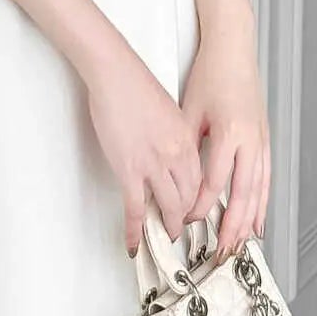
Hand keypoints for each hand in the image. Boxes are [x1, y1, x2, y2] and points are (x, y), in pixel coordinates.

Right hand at [84, 43, 203, 255]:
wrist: (116, 74)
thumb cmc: (135, 86)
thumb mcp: (168, 112)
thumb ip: (173, 137)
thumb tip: (169, 154)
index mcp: (187, 140)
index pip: (199, 180)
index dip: (196, 200)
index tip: (191, 210)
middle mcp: (177, 155)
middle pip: (188, 198)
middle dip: (184, 218)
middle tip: (179, 228)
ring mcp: (154, 164)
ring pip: (168, 207)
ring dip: (166, 226)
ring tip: (164, 236)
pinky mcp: (130, 169)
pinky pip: (136, 208)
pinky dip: (135, 229)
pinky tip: (134, 241)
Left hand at [181, 28, 270, 253]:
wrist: (234, 50)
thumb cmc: (211, 75)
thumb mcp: (189, 109)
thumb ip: (185, 144)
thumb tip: (175, 176)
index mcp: (229, 133)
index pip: (214, 182)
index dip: (200, 206)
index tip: (186, 221)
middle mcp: (250, 141)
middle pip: (242, 194)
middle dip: (231, 227)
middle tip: (221, 251)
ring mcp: (262, 141)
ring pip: (259, 190)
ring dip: (250, 220)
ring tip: (241, 245)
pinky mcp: (266, 139)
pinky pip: (266, 179)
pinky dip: (262, 202)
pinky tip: (258, 220)